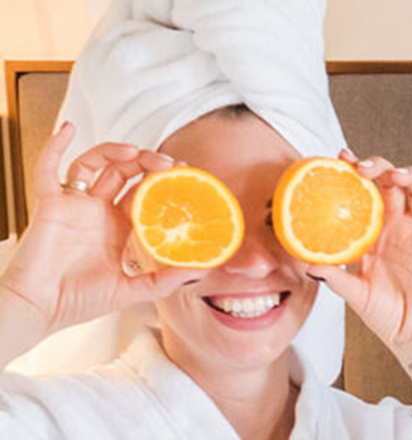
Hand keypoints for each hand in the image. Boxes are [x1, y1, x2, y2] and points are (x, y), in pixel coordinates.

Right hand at [0, 123, 203, 335]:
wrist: (39, 309)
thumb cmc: (78, 302)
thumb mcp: (131, 290)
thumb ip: (165, 280)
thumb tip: (202, 269)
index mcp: (117, 227)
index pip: (144, 193)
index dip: (164, 181)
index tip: (187, 173)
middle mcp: (97, 211)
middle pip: (124, 173)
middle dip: (147, 162)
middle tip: (170, 163)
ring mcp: (73, 205)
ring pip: (94, 164)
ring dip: (115, 152)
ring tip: (137, 153)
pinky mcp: (49, 203)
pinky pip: (47, 167)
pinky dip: (55, 145)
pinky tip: (69, 129)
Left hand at [308, 149, 411, 367]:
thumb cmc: (384, 314)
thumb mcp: (354, 295)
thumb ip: (336, 278)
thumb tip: (308, 263)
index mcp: (373, 233)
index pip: (364, 193)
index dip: (355, 172)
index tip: (342, 157)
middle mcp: (397, 227)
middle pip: (392, 184)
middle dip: (380, 168)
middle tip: (364, 167)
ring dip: (411, 176)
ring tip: (397, 174)